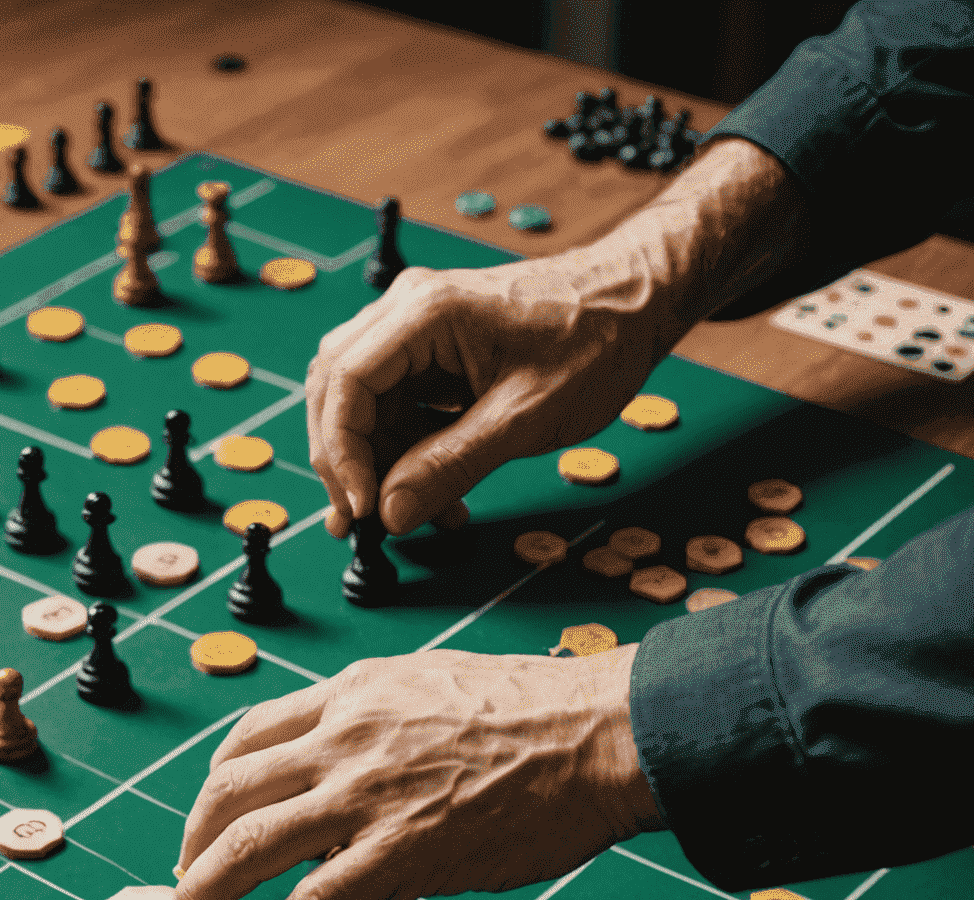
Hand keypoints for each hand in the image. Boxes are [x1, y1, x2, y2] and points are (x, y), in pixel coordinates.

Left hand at [170, 646, 663, 899]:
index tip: (210, 818)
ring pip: (250, 844)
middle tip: (188, 877)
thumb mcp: (433, 683)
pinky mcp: (402, 850)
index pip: (250, 737)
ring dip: (208, 888)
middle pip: (230, 791)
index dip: (216, 786)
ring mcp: (368, 795)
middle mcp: (344, 737)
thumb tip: (348, 769)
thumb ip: (378, 721)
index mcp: (353, 694)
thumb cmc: (540, 710)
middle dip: (194, 841)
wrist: (605, 729)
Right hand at [306, 139, 807, 538]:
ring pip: (360, 404)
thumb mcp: (525, 417)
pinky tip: (428, 492)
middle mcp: (408, 311)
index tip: (363, 507)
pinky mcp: (431, 353)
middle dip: (344, 463)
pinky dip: (401, 454)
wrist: (636, 302)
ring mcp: (416, 330)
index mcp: (426, 312)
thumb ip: (451, 466)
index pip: (345, 381)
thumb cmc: (596, 342)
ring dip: (374, 465)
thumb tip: (391, 515)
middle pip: (336, 390)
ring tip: (409, 515)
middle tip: (360, 522)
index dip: (342, 452)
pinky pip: (394, 407)